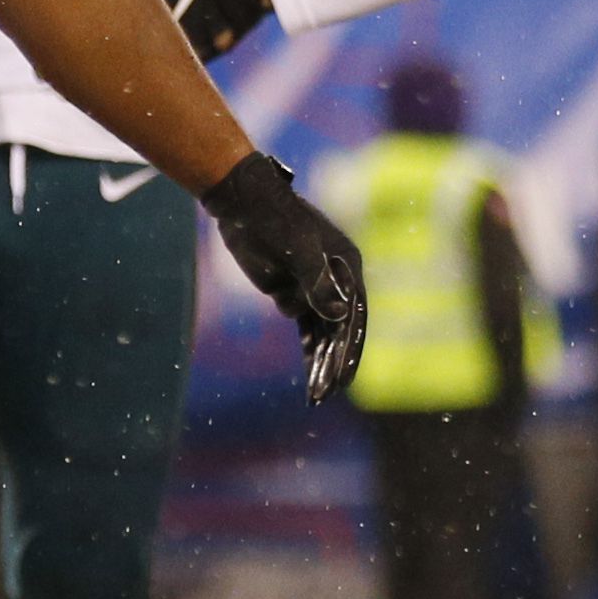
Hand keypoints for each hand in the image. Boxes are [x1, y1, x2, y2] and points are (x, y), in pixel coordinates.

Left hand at [202, 151, 367, 403]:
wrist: (244, 204)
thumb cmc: (276, 220)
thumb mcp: (299, 250)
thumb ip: (317, 283)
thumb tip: (338, 315)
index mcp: (346, 268)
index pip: (353, 315)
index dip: (351, 348)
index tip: (346, 375)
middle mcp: (335, 281)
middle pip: (338, 329)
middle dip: (333, 363)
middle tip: (328, 392)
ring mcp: (312, 288)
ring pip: (321, 333)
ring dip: (320, 362)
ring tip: (317, 394)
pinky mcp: (290, 292)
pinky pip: (304, 327)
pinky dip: (306, 350)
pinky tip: (310, 376)